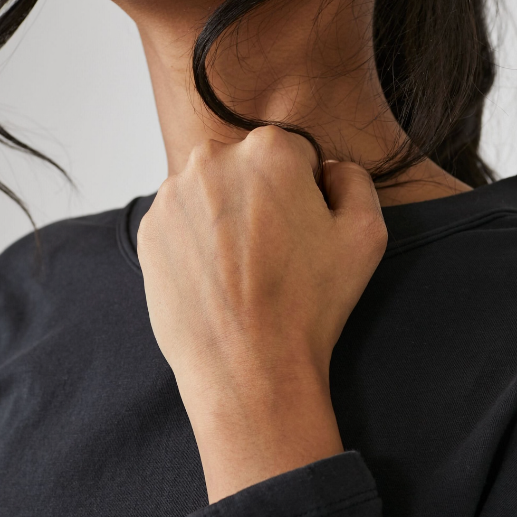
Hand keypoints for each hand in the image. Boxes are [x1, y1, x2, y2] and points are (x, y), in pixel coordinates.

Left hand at [136, 126, 387, 500]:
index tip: (305, 236)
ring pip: (211, 195)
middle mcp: (213, 159)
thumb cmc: (310, 306)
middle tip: (276, 258)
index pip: (296, 154)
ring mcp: (173, 195)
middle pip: (248, 169)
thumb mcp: (366, 235)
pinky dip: (198, 246)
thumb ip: (354, 179)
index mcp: (270, 149)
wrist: (248, 367)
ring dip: (227, 221)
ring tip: (244, 275)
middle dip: (263, 202)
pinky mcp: (149, 231)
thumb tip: (328, 170)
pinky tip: (216, 283)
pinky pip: (182, 225)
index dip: (307, 196)